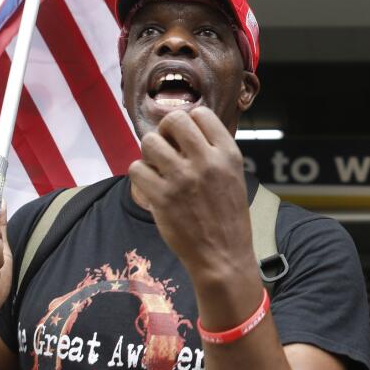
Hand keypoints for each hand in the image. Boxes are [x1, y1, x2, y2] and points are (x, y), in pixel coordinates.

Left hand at [129, 107, 253, 279]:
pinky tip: (152, 186)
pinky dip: (140, 175)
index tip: (185, 139)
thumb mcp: (233, 175)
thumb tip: (182, 130)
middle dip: (165, 131)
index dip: (188, 122)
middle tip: (167, 147)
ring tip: (157, 168)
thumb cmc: (227, 216)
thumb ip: (213, 151)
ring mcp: (182, 179)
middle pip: (174, 120)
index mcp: (228, 154)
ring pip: (149, 142)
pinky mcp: (161, 197)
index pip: (201, 114)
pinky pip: (136, 168)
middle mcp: (206, 161)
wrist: (223, 256)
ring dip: (149, 153)